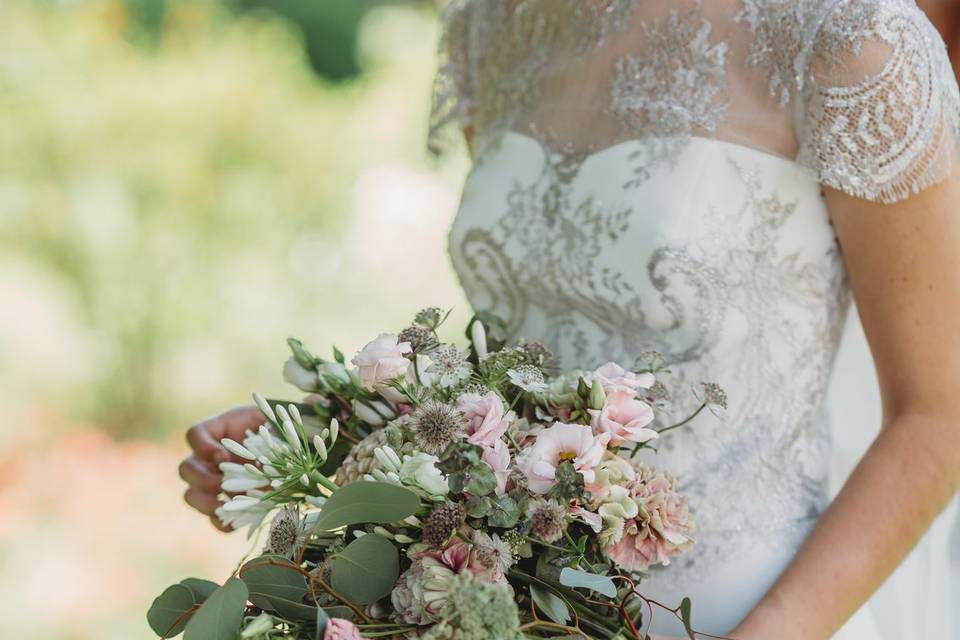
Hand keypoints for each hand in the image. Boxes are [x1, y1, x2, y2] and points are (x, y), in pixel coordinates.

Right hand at [180, 405, 264, 529]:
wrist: (287, 447)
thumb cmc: (276, 428)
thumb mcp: (273, 424)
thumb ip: (269, 433)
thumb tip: (266, 457)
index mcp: (217, 433)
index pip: (194, 435)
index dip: (202, 446)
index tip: (222, 455)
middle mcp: (208, 459)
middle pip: (186, 469)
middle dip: (201, 479)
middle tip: (222, 485)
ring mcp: (213, 483)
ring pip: (191, 495)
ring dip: (206, 503)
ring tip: (226, 506)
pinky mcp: (226, 503)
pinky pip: (213, 519)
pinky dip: (222, 522)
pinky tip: (237, 520)